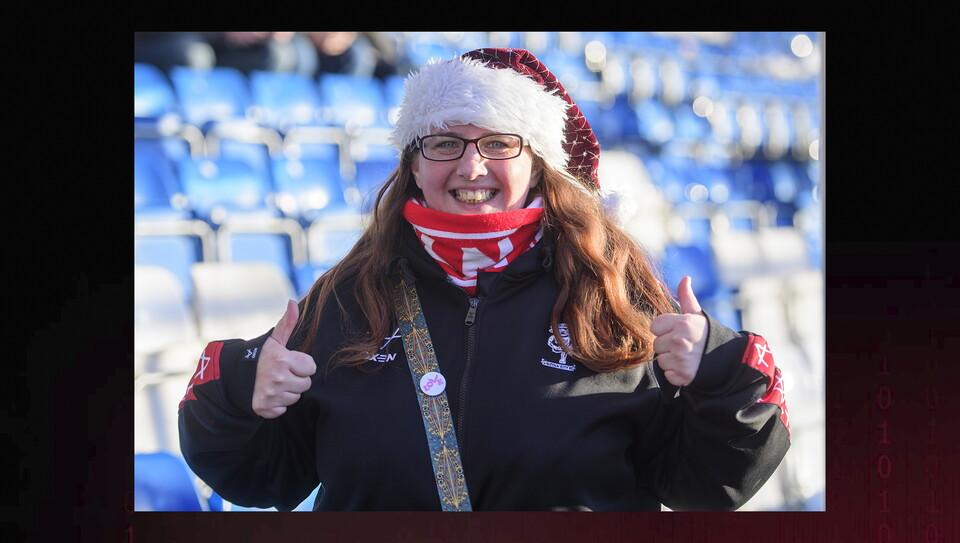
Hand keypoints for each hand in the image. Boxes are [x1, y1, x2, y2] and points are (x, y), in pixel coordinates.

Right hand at [252, 300, 316, 418]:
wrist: (233, 377)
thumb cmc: (259, 357)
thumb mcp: (273, 340)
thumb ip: (287, 323)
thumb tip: (292, 302)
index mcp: (281, 360)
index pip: (311, 367)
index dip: (302, 364)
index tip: (289, 362)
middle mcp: (277, 379)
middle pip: (306, 384)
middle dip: (296, 378)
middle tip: (282, 373)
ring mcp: (270, 395)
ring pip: (295, 397)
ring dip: (288, 391)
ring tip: (274, 383)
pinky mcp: (264, 409)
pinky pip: (283, 410)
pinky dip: (277, 404)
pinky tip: (269, 394)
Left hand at [651, 276, 707, 386]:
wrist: (728, 359)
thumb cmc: (708, 335)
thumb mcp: (698, 315)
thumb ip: (686, 297)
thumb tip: (685, 278)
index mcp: (683, 323)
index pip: (655, 326)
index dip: (664, 329)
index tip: (676, 331)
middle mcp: (680, 340)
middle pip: (656, 344)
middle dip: (668, 345)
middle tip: (684, 345)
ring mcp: (681, 359)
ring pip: (660, 360)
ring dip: (671, 360)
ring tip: (687, 357)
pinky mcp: (683, 375)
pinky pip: (668, 374)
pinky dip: (676, 374)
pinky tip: (688, 368)